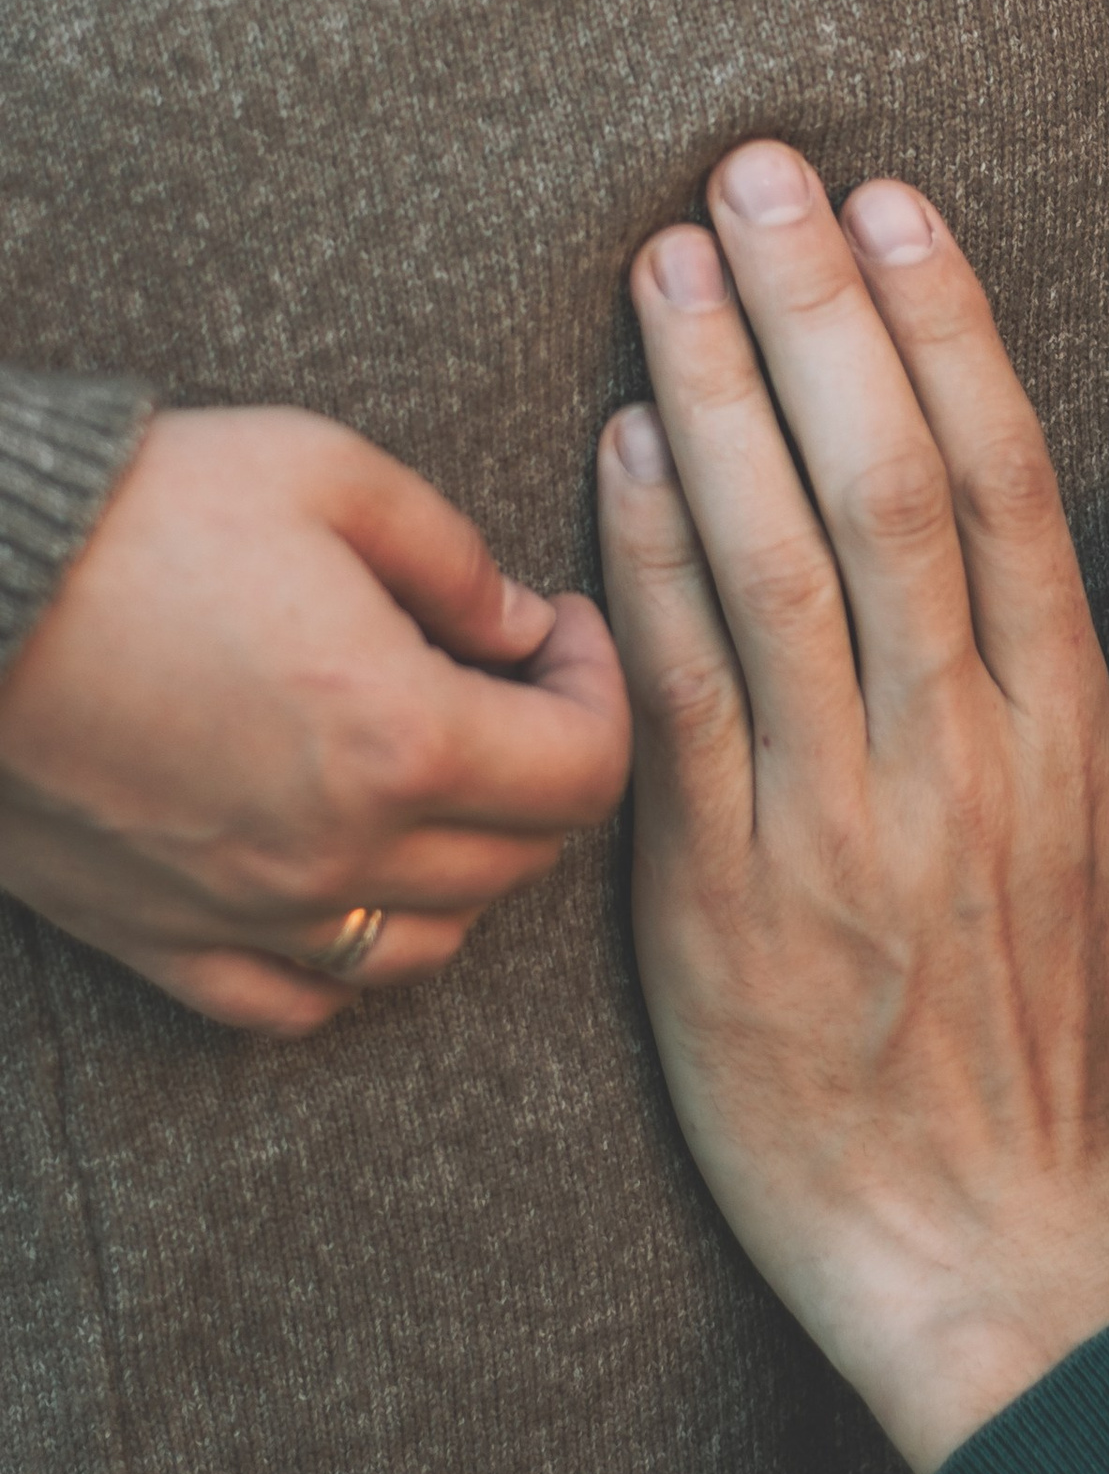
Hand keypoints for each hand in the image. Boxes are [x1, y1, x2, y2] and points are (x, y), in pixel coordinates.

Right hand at [0, 407, 629, 1032]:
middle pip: (522, 858)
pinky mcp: (158, 937)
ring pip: (427, 944)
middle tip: (509, 681)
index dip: (605, 690)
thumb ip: (454, 555)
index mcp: (400, 735)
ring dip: (466, 865)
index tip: (560, 631)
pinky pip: (296, 1000)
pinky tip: (342, 876)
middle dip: (547, 765)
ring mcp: (246, 910)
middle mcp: (337, 849)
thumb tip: (523, 623)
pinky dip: (348, 956)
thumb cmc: (137, 511)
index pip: (588, 769)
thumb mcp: (327, 472)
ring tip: (433, 773)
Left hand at [597, 144, 1108, 1473]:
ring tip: (666, 262)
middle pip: (877, 486)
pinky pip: (677, 696)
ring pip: (767, 566)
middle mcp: (953, 754)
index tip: (896, 204)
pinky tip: (614, 446)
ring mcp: (831, 824)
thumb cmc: (1106, 1050)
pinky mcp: (713, 898)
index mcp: (1071, 730)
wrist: (998, 1262)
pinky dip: (642, 562)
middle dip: (816, 309)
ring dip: (714, 394)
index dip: (946, 326)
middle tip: (757, 168)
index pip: (1001, 480)